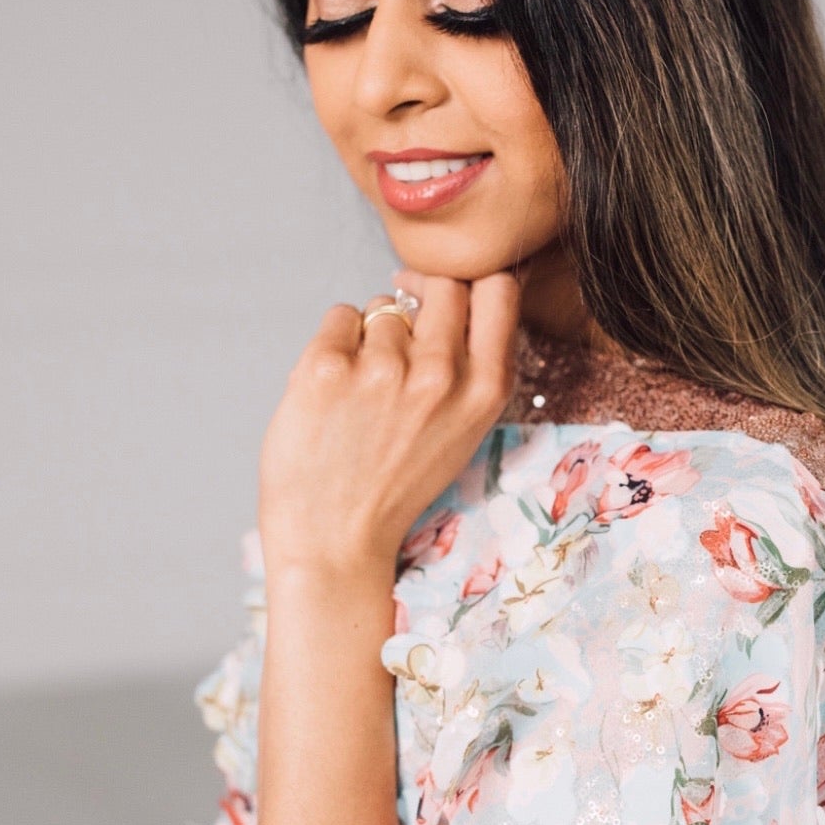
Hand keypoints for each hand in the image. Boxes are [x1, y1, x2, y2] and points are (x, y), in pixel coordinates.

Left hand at [257, 268, 519, 584]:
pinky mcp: (327, 368)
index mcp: (484, 390)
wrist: (335, 539)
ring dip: (372, 333)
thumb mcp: (462, 432)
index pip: (498, 289)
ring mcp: (383, 369)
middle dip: (419, 298)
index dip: (470, 285)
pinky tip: (335, 388)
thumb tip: (448, 297)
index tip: (446, 302)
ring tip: (362, 388)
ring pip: (384, 305)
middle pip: (441, 284)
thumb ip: (469, 368)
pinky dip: (335, 342)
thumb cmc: (395, 487)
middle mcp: (440, 374)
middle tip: (397, 332)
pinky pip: (340, 317)